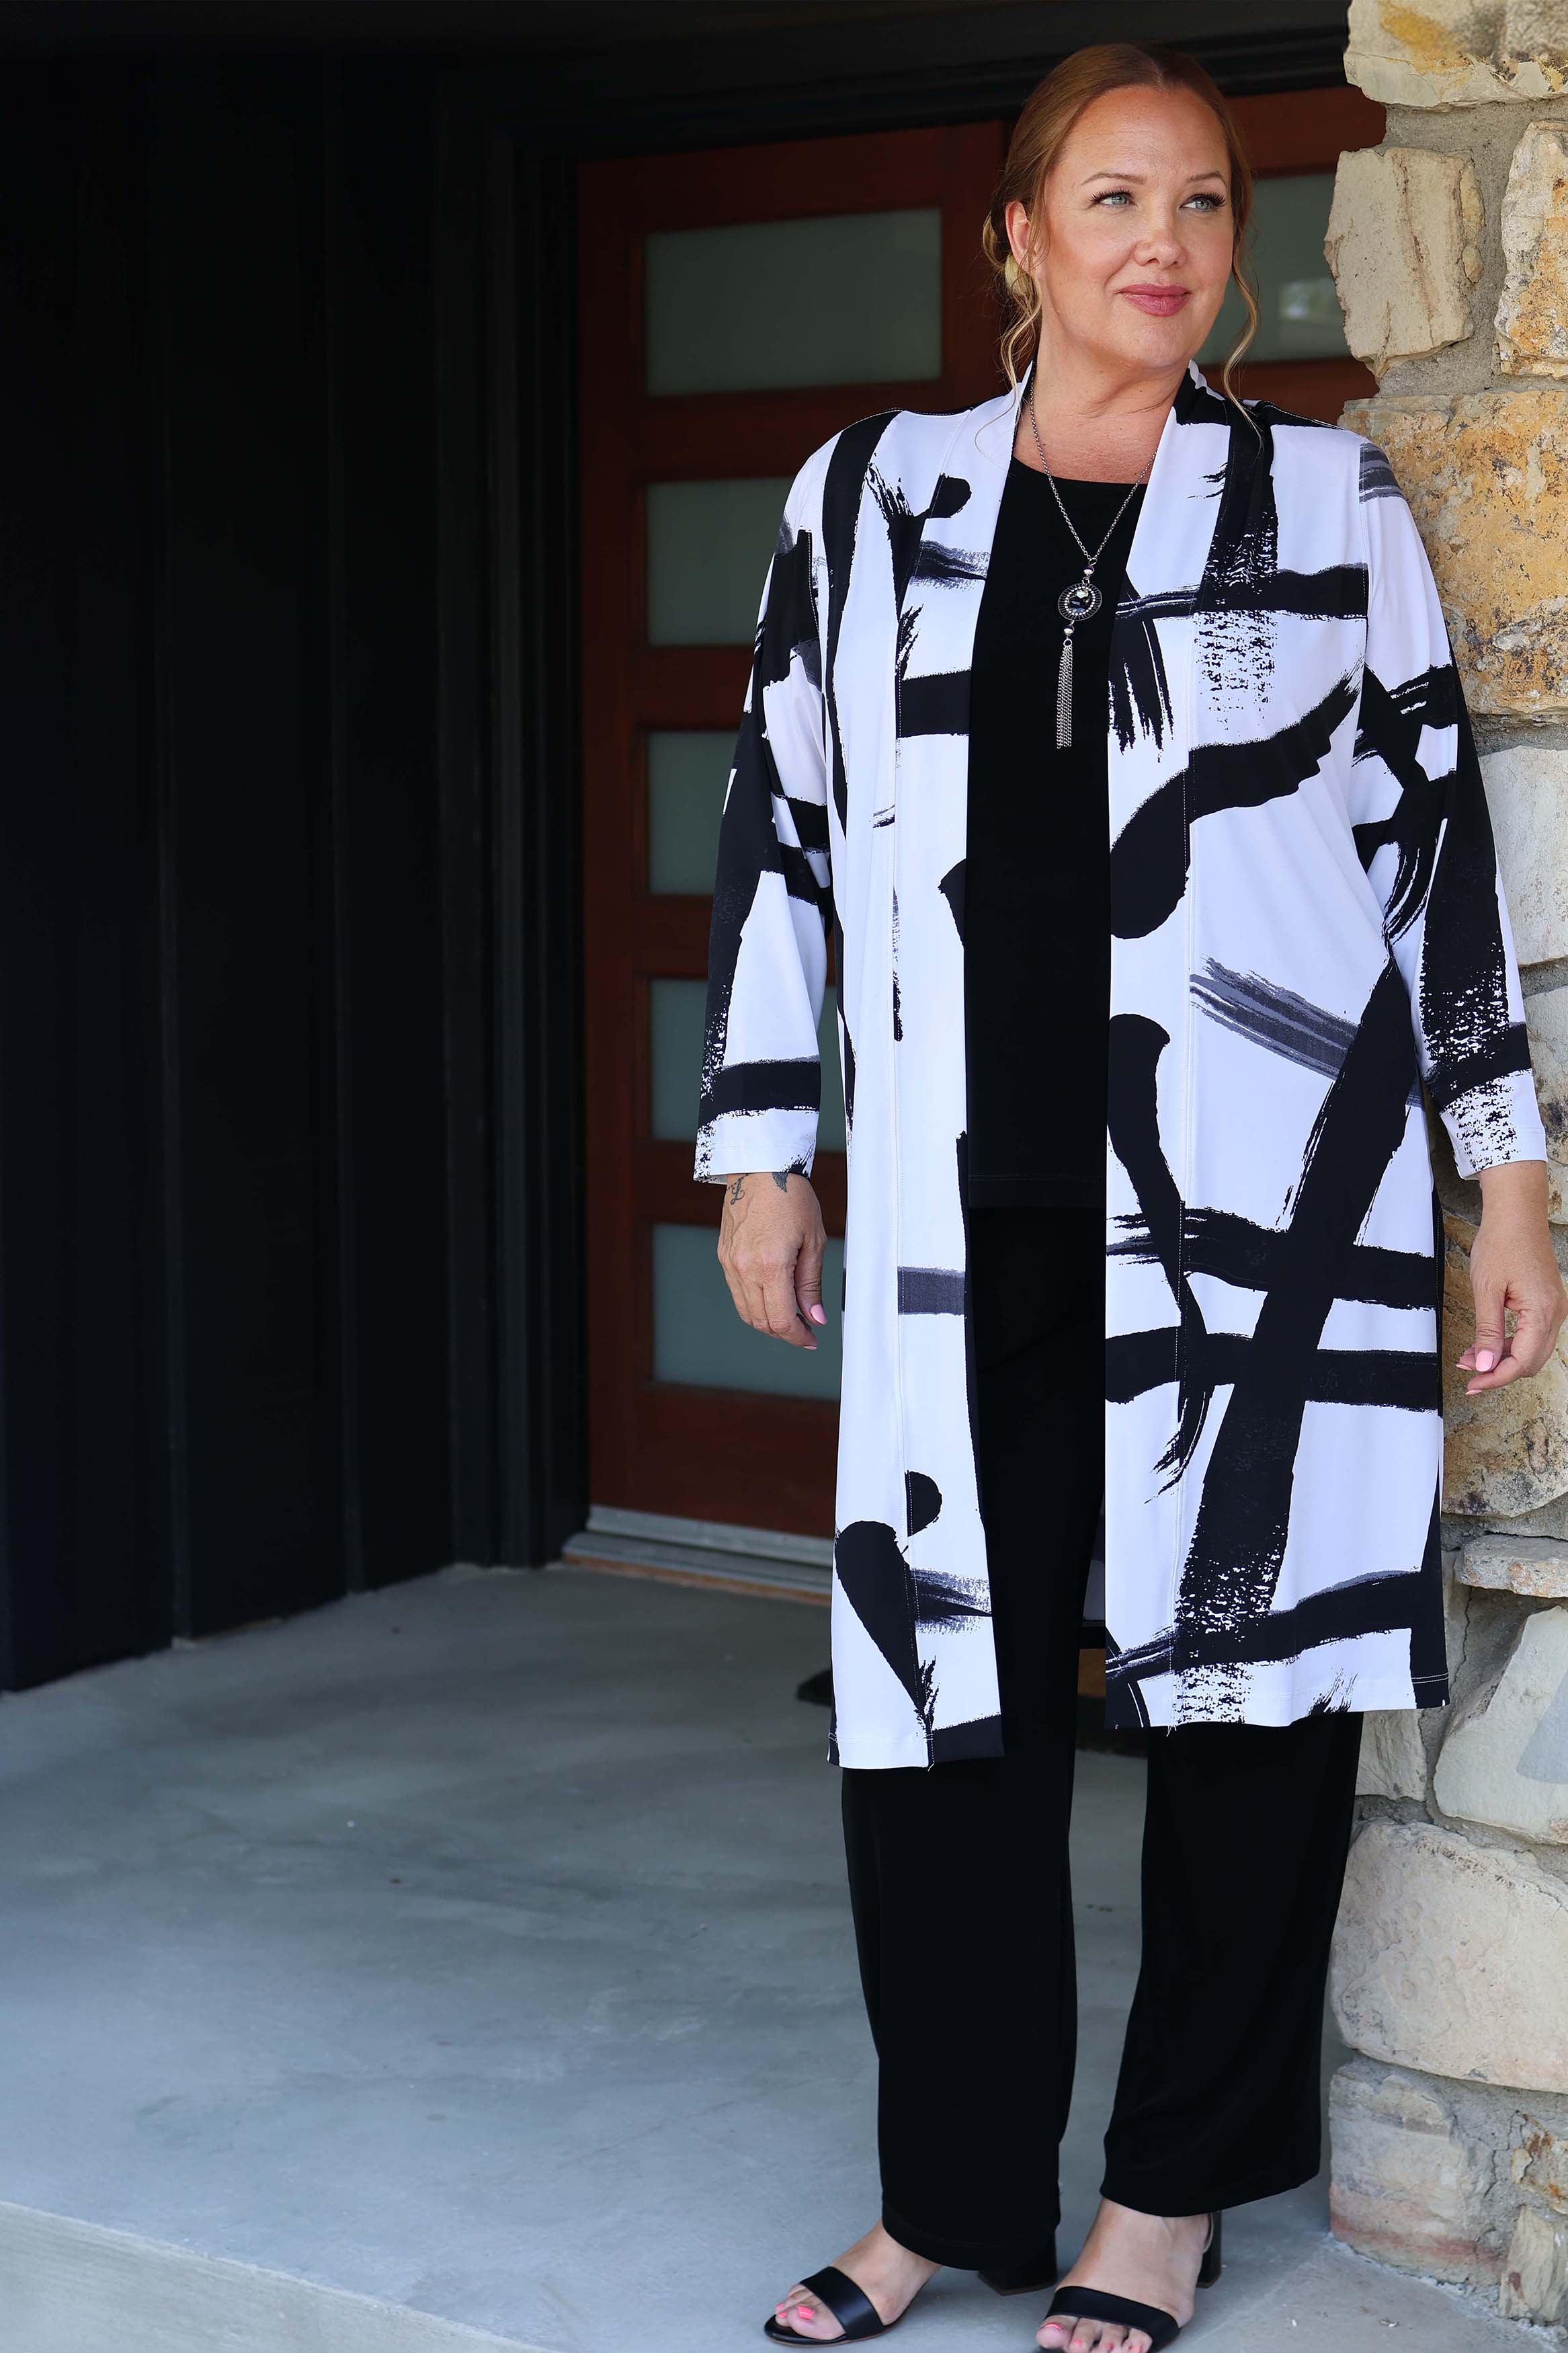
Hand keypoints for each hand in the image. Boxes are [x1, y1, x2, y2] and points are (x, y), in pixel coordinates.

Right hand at [717, 1172, 827, 1350]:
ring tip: (790, 1315)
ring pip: (746, 1312)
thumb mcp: (813, 1242)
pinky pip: (737, 1293)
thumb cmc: (790, 1197)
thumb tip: (815, 1316)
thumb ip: (811, 1284)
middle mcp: (744, 1268)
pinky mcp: (724, 1257)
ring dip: (768, 1321)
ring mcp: (730, 1263)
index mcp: (770, 1265)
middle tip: (805, 1329)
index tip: (811, 1339)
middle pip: (761, 1322)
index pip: (780, 1320)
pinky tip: (772, 1297)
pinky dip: (755, 1304)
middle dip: (784, 1333)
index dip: (798, 1337)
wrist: (761, 1168)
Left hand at [1459, 1160, 1566, 1396]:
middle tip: (1467, 1371)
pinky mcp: (1548, 1303)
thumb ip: (1487, 1330)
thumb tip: (1484, 1365)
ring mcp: (1555, 1308)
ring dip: (1503, 1358)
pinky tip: (1486, 1342)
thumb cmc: (1501, 1242)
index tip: (1472, 1384)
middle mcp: (1555, 1313)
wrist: (1517, 1213)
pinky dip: (1510, 1343)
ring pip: (1532, 1350)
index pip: (1521, 1362)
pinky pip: (1533, 1334)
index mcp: (1542, 1312)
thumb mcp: (1487, 1289)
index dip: (1495, 1378)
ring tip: (1470, 1356)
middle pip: (1531, 1362)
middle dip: (1498, 1371)